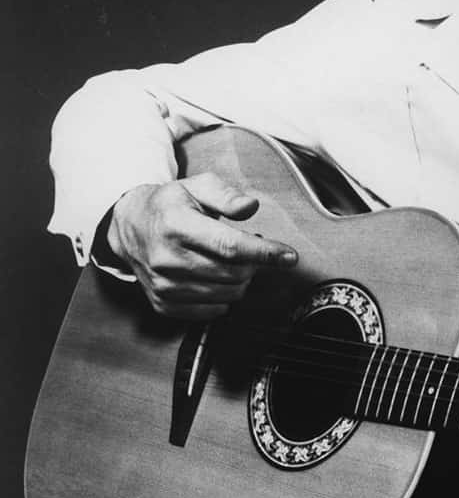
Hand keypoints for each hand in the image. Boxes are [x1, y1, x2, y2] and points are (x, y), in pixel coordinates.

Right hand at [105, 173, 297, 319]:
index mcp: (175, 225)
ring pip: (227, 294)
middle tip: (253, 247)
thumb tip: (250, 206)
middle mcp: (166, 259)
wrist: (130, 227)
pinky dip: (225, 296)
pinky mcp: (164, 304)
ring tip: (232, 259)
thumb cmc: (170, 204)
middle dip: (255, 263)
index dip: (265, 252)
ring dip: (242, 279)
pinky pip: (212, 311)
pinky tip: (218, 276)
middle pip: (233, 273)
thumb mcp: (197, 186)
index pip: (229, 246)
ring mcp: (163, 286)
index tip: (290, 256)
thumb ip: (226, 195)